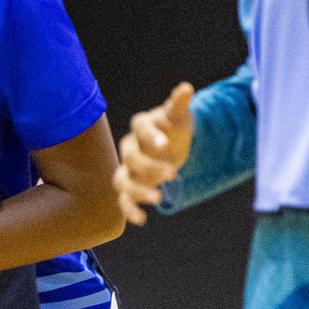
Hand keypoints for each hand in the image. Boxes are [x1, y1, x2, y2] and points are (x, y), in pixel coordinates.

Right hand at [114, 83, 194, 225]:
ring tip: (158, 199)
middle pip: (131, 157)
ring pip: (122, 180)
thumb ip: (179, 103)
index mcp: (141, 127)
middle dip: (150, 166)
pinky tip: (142, 220)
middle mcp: (130, 147)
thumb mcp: (179, 116)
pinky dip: (130, 210)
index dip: (150, 136)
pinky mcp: (131, 186)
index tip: (165, 144)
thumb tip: (186, 88)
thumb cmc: (173, 128)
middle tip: (172, 172)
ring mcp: (128, 168)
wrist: (169, 145)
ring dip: (137, 191)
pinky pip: (123, 200)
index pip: (140, 127)